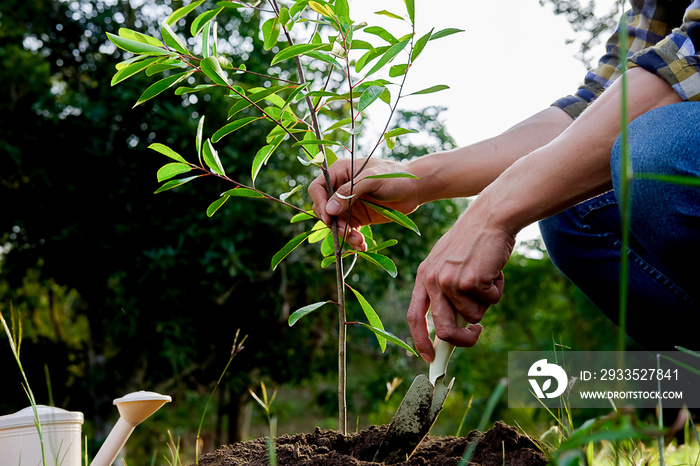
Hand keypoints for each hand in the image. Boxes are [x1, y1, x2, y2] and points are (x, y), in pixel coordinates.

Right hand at [308, 157, 421, 250]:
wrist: (416, 188)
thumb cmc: (395, 176)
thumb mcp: (372, 180)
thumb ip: (350, 192)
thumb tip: (329, 210)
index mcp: (340, 172)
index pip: (318, 188)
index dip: (320, 203)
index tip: (329, 218)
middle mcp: (341, 188)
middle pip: (324, 209)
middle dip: (333, 223)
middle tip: (345, 232)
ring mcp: (349, 204)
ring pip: (336, 223)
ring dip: (344, 235)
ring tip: (358, 241)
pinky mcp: (358, 217)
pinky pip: (349, 231)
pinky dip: (353, 240)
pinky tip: (362, 246)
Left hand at [407, 204, 514, 361]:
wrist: (491, 217)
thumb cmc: (474, 242)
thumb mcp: (449, 263)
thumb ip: (445, 291)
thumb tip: (450, 329)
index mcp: (423, 276)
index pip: (414, 316)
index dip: (420, 341)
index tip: (429, 358)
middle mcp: (432, 280)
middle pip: (444, 330)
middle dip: (463, 340)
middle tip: (477, 334)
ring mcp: (450, 281)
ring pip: (474, 315)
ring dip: (486, 301)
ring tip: (487, 276)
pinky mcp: (471, 281)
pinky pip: (490, 301)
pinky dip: (497, 290)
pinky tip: (494, 269)